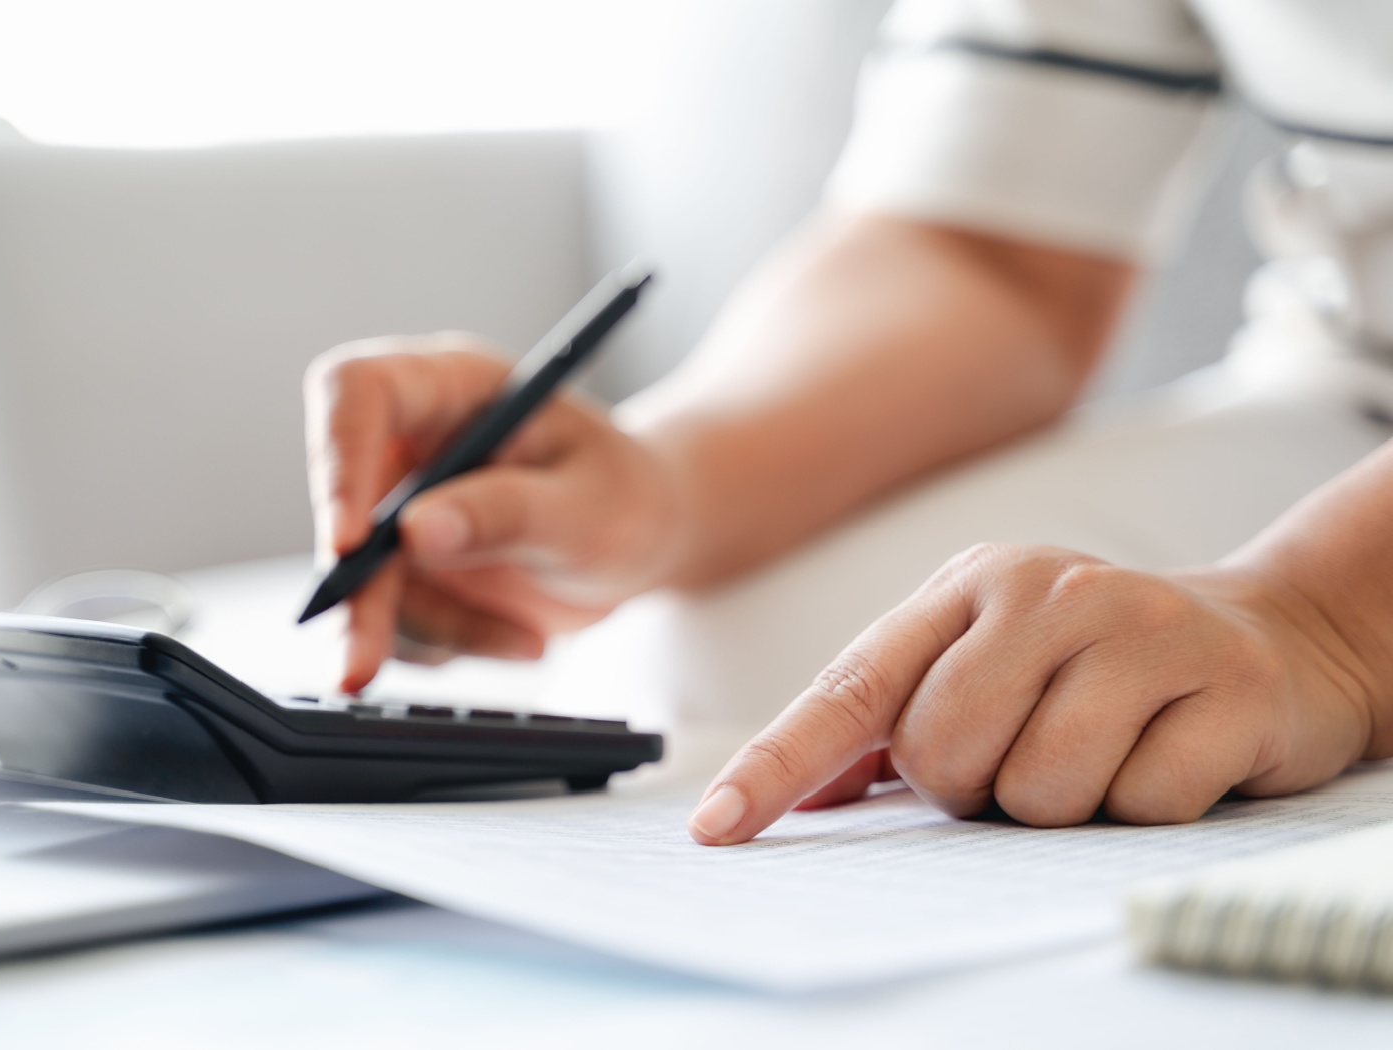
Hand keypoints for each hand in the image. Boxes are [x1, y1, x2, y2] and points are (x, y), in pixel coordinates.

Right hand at [305, 334, 684, 691]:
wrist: (645, 537)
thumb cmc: (626, 495)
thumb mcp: (588, 506)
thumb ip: (508, 513)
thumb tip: (418, 530)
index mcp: (450, 386)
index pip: (355, 392)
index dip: (336, 461)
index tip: (351, 544)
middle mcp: (409, 441)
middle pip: (341, 505)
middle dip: (359, 594)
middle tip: (361, 665)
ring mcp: (400, 506)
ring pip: (368, 581)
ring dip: (439, 628)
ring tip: (529, 638)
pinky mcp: (405, 567)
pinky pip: (395, 621)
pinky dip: (450, 645)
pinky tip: (514, 635)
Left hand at [688, 543, 1376, 843]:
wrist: (1269, 634)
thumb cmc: (1097, 666)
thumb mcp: (992, 662)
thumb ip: (900, 717)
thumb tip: (808, 793)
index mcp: (969, 585)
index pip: (852, 687)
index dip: (779, 763)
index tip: (717, 826)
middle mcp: (1046, 589)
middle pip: (942, 751)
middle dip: (973, 788)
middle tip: (1029, 756)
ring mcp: (1140, 625)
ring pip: (1038, 788)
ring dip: (1062, 804)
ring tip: (1104, 753)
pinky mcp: (1225, 681)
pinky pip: (1139, 803)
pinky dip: (1145, 805)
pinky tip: (1171, 754)